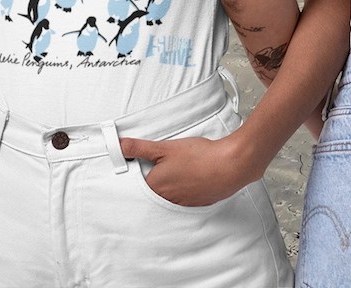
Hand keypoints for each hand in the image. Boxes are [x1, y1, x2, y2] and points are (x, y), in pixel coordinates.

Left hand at [118, 133, 261, 206]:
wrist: (231, 165)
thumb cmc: (200, 156)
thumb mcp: (166, 147)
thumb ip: (140, 148)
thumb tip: (119, 146)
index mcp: (155, 187)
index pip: (137, 186)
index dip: (138, 175)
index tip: (140, 167)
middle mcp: (166, 200)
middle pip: (152, 193)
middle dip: (155, 181)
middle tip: (163, 167)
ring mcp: (182, 204)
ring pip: (168, 198)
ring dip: (170, 187)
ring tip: (178, 172)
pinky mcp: (197, 204)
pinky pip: (184, 200)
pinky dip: (184, 191)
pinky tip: (191, 179)